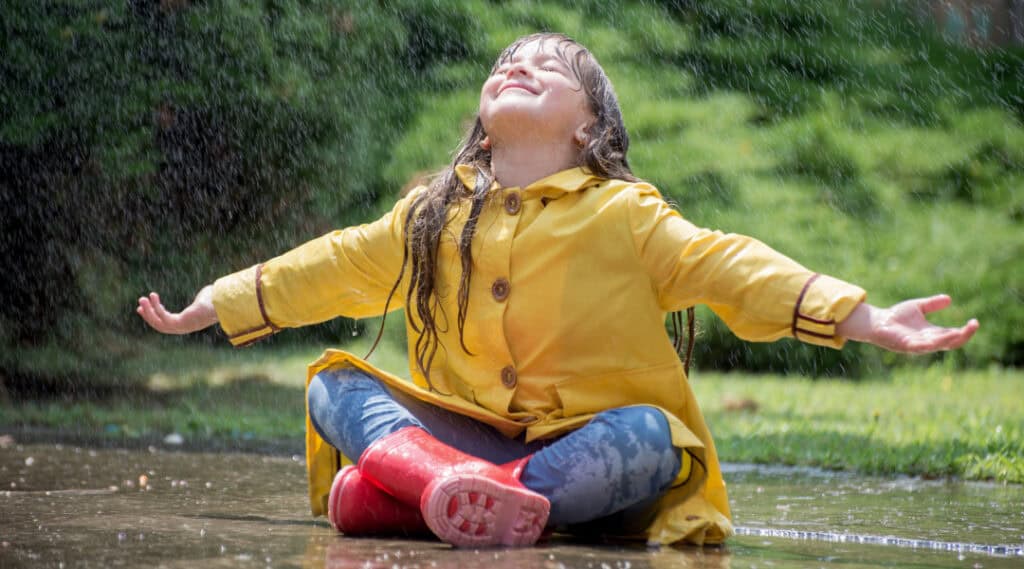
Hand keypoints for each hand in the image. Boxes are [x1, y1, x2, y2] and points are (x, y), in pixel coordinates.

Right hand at [136, 286, 217, 334]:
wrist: (221, 303)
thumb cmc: (216, 301)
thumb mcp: (206, 299)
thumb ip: (202, 299)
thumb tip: (207, 292)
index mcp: (187, 322)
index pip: (166, 322)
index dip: (155, 315)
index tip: (144, 308)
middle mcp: (183, 328)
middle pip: (160, 325)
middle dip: (148, 314)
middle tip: (140, 302)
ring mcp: (182, 327)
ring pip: (159, 323)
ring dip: (148, 311)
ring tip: (142, 299)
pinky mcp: (180, 324)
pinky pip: (163, 317)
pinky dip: (156, 307)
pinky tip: (152, 296)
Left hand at [837, 295, 977, 352]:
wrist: (876, 322)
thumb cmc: (896, 316)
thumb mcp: (918, 307)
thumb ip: (932, 304)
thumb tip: (949, 299)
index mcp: (932, 333)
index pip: (953, 335)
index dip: (965, 330)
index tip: (975, 322)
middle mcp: (928, 341)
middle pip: (951, 342)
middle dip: (964, 335)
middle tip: (974, 325)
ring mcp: (918, 345)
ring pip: (939, 345)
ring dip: (951, 339)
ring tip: (962, 331)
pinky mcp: (906, 345)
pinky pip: (921, 346)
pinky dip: (931, 343)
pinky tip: (939, 338)